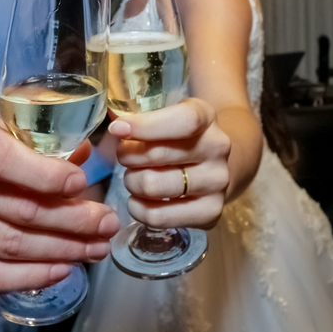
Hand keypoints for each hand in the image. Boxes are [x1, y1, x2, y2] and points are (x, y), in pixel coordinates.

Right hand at [0, 107, 119, 294]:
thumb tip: (85, 160)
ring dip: (61, 251)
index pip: (5, 159)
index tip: (83, 184)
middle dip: (74, 221)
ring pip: (8, 246)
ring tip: (95, 248)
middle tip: (108, 224)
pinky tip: (61, 269)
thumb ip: (32, 143)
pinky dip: (29, 277)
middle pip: (18, 210)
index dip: (49, 177)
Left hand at [109, 97, 230, 229]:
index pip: (183, 121)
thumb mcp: (165, 115)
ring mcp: (217, 182)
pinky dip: (138, 208)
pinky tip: (139, 199)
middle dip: (128, 156)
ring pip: (153, 187)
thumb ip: (138, 116)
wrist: (212, 164)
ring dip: (132, 182)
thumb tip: (115, 126)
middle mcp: (217, 148)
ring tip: (134, 177)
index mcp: (205, 116)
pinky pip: (157, 216)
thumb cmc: (177, 136)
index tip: (117, 129)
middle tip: (125, 157)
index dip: (146, 126)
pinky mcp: (211, 212)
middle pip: (157, 155)